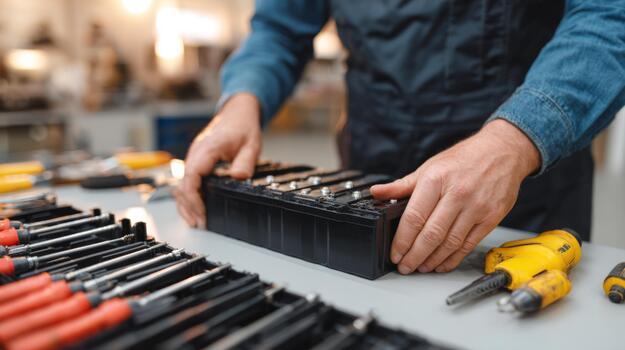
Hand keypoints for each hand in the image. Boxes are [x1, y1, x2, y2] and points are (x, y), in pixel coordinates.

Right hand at [174, 93, 261, 227]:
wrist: (237, 112)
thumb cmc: (243, 127)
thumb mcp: (251, 144)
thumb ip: (245, 162)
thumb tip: (239, 177)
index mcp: (206, 149)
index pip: (192, 177)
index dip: (194, 198)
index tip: (202, 212)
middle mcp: (196, 153)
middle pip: (183, 184)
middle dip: (189, 206)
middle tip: (200, 223)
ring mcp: (194, 157)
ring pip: (182, 184)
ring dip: (186, 203)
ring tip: (195, 221)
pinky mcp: (196, 161)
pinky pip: (188, 180)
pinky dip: (189, 195)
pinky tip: (195, 208)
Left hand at [370, 119, 539, 273]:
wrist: (503, 151)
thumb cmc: (463, 159)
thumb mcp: (429, 167)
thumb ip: (402, 185)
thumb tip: (376, 192)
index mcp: (436, 180)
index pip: (414, 217)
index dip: (402, 241)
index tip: (395, 253)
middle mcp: (457, 194)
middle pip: (431, 235)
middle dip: (414, 256)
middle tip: (405, 267)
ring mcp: (476, 207)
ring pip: (450, 243)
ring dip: (432, 260)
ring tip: (421, 267)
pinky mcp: (491, 218)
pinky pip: (468, 245)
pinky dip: (453, 258)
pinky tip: (442, 263)